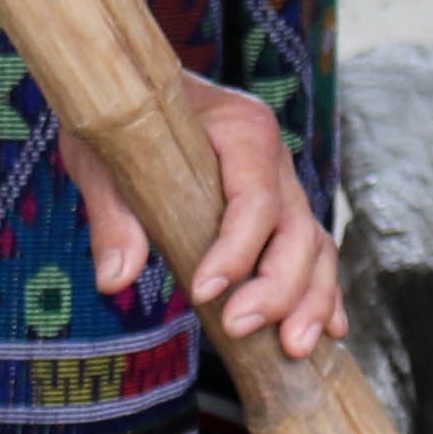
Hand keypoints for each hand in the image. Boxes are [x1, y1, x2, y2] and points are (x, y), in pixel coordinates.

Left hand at [65, 76, 349, 360]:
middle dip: (279, 287)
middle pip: (296, 230)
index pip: (254, 199)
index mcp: (242, 129)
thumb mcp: (103, 155)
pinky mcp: (279, 212)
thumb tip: (115, 279)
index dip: (236, 251)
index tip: (204, 293)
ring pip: (315, 246)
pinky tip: (329, 332)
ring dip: (312, 300)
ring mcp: (283, 186)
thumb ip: (114, 215)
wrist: (136, 85)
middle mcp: (275, 157)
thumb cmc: (121, 114)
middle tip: (238, 328)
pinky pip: (314, 253)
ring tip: (297, 348)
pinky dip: (323, 293)